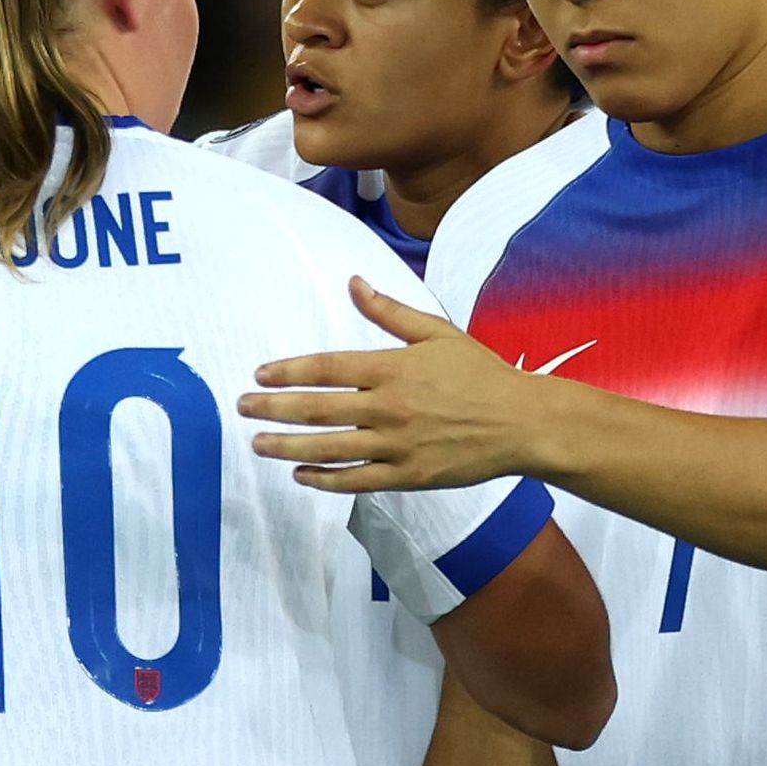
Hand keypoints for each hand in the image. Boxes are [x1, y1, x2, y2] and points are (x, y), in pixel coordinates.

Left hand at [239, 279, 542, 491]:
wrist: (523, 423)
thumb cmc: (481, 373)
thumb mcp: (437, 332)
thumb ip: (390, 312)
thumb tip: (353, 283)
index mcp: (394, 368)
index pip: (327, 368)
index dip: (288, 371)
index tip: (259, 374)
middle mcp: (390, 408)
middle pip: (318, 410)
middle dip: (274, 409)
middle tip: (243, 407)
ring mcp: (398, 446)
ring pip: (330, 449)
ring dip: (288, 447)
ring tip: (258, 443)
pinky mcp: (409, 477)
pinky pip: (357, 482)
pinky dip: (325, 480)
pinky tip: (301, 475)